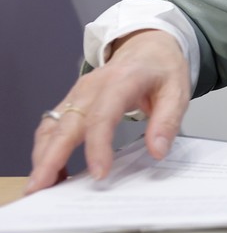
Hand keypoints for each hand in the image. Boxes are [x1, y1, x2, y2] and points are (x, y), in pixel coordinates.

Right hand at [27, 29, 191, 192]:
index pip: (102, 116)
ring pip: (51, 127)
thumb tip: (158, 151)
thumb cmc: (161, 68)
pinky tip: (49, 171)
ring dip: (42, 157)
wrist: (148, 45)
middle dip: (51, 157)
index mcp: (121, 81)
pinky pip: (51, 127)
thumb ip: (168, 121)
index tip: (98, 173)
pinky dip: (45, 149)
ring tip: (41, 186)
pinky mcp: (71, 103)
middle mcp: (91, 88)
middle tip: (42, 187)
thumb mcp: (178, 90)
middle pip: (66, 125)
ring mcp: (77, 95)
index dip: (97, 146)